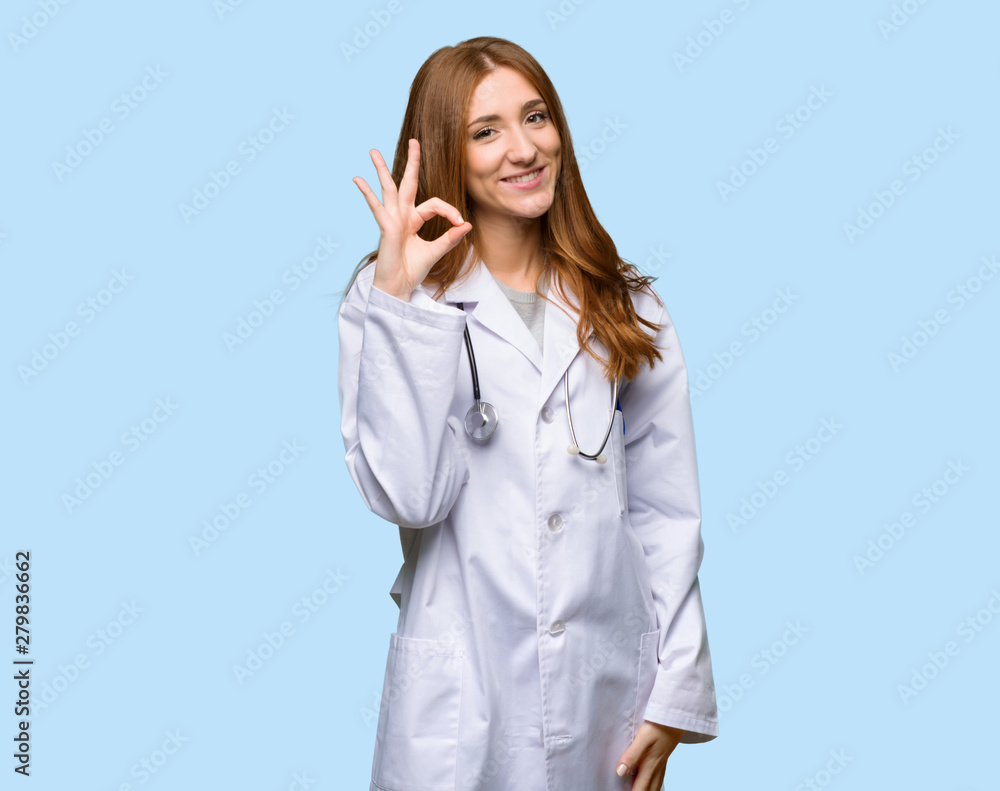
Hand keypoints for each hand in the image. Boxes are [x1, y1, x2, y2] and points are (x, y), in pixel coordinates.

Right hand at [352, 138, 471, 301]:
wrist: (399, 287)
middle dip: (411, 162)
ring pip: (388, 189)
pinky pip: (377, 208)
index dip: (450, 211)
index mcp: (415, 220)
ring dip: (381, 169)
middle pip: (407, 183)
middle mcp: (402, 216)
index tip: (461, 223)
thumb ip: (450, 237)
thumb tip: (467, 225)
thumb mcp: (436, 251)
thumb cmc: (412, 270)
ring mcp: (392, 220)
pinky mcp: (386, 228)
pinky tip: (358, 180)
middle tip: (414, 141)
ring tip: (373, 151)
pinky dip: (368, 194)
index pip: (434, 204)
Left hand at [615, 720, 684, 789]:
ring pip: (655, 786)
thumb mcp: (642, 738)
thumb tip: (620, 772)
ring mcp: (661, 765)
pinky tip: (649, 781)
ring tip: (637, 790)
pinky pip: (658, 778)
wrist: (676, 717)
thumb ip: (631, 755)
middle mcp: (656, 769)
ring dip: (646, 790)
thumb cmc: (659, 726)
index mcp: (649, 766)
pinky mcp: (663, 759)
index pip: (639, 789)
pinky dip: (652, 785)